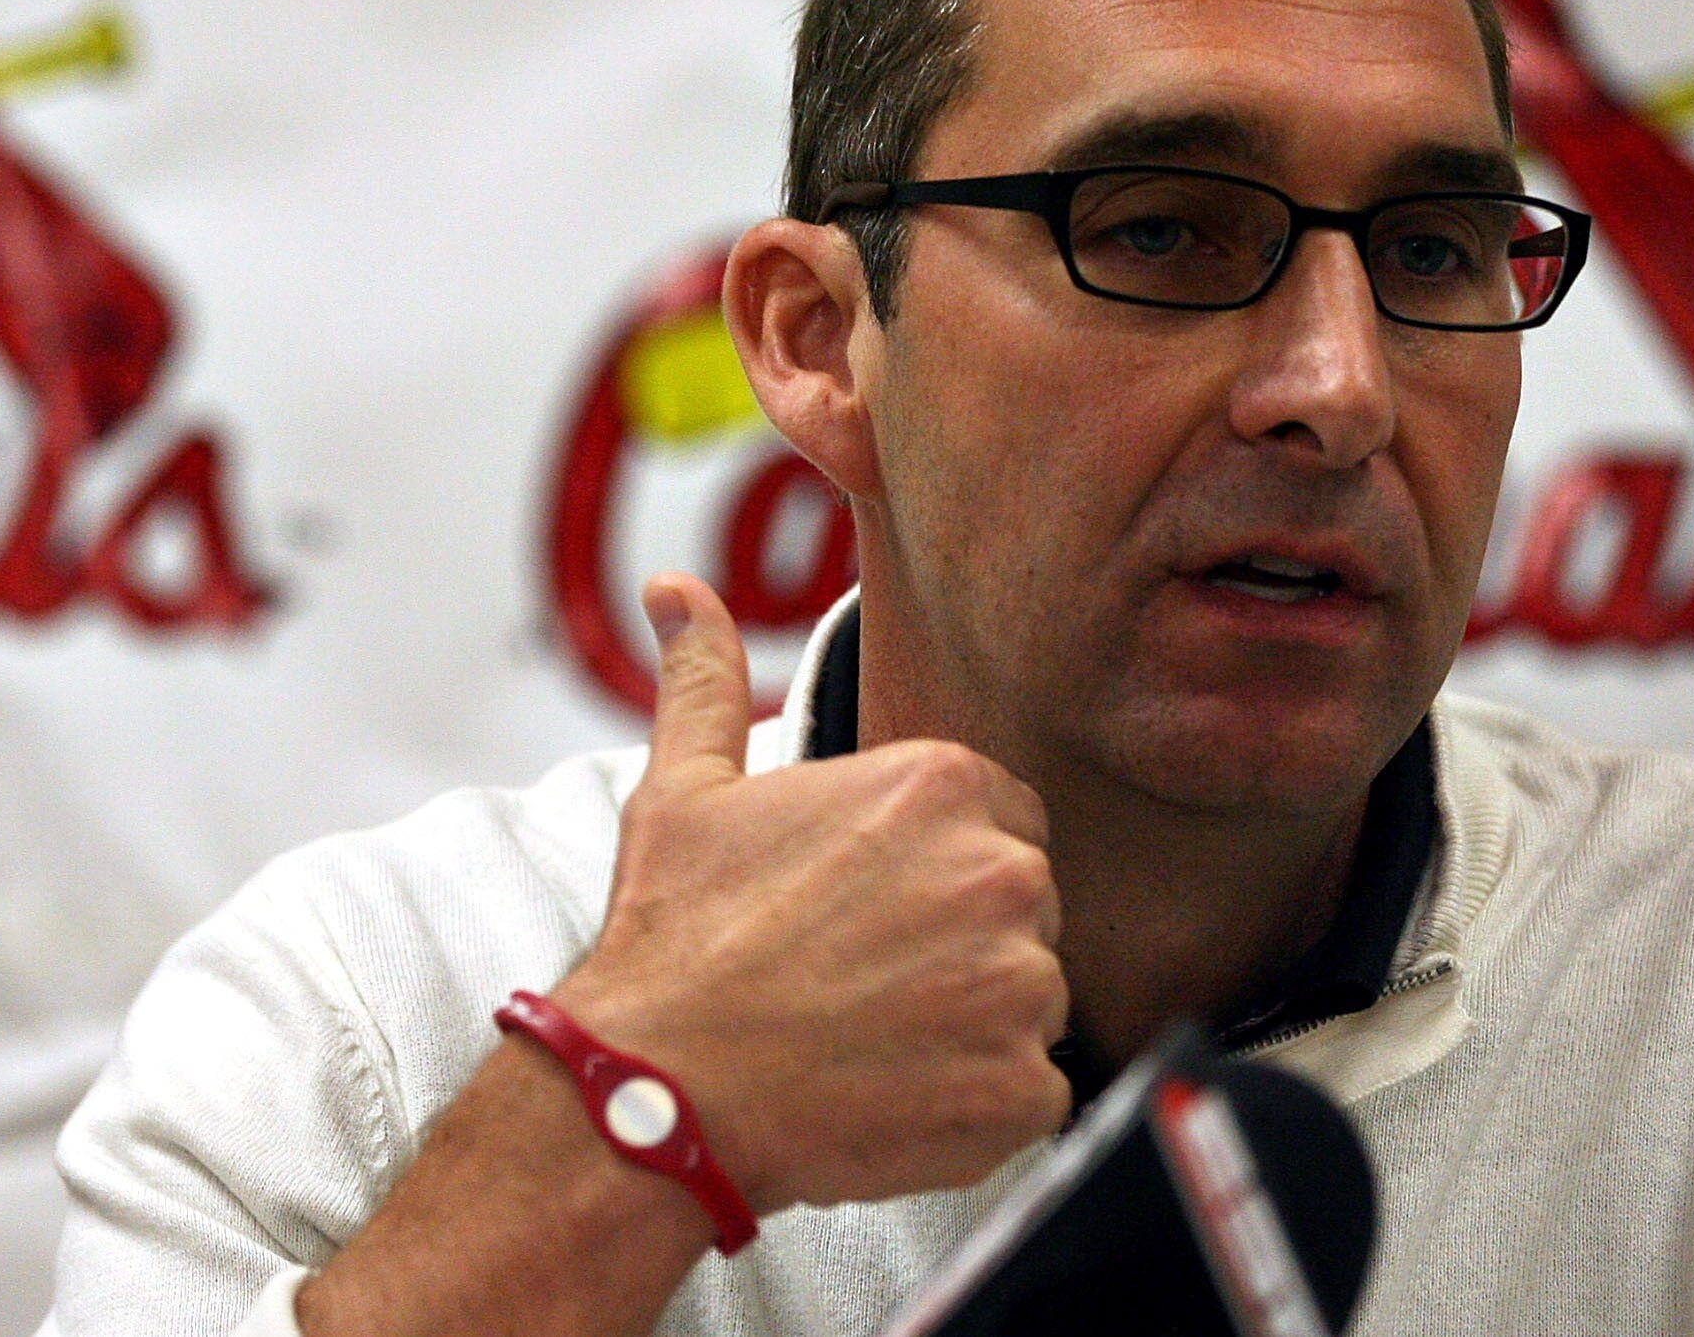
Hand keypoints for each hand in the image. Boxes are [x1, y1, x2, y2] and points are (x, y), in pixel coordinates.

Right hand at [551, 574, 1071, 1213]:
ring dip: (970, 1023)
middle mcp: (1000, 873)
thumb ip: (708, 679)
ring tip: (869, 1037)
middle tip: (862, 977)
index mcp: (941, 784)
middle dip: (960, 940)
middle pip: (1022, 906)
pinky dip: (976, 1103)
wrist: (662, 1091)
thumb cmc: (675, 939)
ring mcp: (1022, 987)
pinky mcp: (1025, 1091)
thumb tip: (677, 592)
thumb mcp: (685, 788)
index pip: (1000, 818)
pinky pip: (1031, 1094)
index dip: (935, 867)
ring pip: (1028, 1000)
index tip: (873, 908)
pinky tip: (893, 1092)